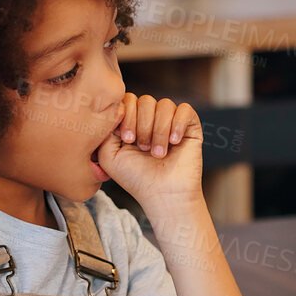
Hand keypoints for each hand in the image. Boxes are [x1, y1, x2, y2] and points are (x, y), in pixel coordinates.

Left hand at [95, 93, 203, 209]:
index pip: (128, 100)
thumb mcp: (108, 155)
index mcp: (132, 122)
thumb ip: (105, 129)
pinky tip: (174, 142)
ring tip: (159, 153)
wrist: (163, 195)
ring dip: (159, 130)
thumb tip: (116, 108)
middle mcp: (152, 119)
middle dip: (143, 125)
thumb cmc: (136, 179)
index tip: (127, 140)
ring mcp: (171, 121)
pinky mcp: (190, 127)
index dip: (127, 115)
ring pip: (165, 104)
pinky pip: (185, 110)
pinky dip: (178, 124)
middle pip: (146, 100)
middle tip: (144, 149)